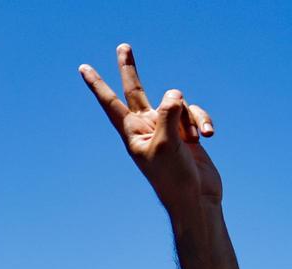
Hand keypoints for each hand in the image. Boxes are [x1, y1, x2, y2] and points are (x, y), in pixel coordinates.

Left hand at [80, 44, 220, 214]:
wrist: (196, 199)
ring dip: (189, 118)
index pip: (110, 102)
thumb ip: (168, 113)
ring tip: (192, 141)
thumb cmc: (174, 178)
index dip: (97, 84)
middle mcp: (147, 127)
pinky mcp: (187, 133)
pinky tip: (208, 137)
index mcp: (132, 132)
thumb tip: (175, 93)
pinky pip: (195, 113)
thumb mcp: (166, 143)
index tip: (83, 68)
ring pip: (178, 103)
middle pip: (135, 89)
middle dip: (130, 68)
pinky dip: (203, 121)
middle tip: (123, 46)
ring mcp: (167, 128)